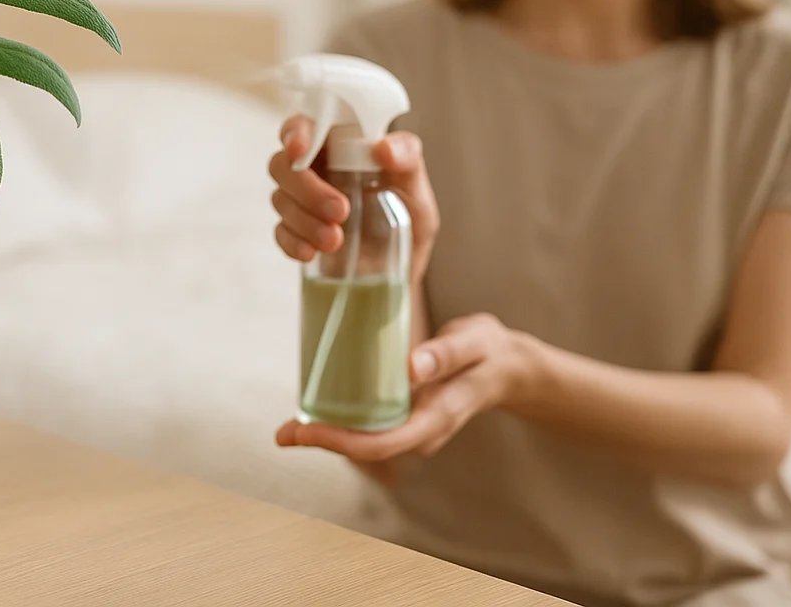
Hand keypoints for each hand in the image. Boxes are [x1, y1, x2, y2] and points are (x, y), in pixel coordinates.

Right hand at [267, 115, 439, 264]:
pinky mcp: (297, 233)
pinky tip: (312, 252)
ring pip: (280, 199)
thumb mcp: (416, 185)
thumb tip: (383, 148)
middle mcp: (315, 168)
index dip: (295, 132)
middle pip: (283, 164)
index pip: (306, 125)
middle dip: (306, 188)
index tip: (299, 149)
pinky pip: (280, 233)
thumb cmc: (409, 215)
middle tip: (340, 210)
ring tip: (336, 241)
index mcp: (338, 145)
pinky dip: (292, 243)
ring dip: (304, 220)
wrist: (404, 264)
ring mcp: (302, 201)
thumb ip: (407, 158)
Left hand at [276, 314, 533, 483]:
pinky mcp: (407, 418)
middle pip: (366, 448)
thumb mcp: (474, 342)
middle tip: (283, 432)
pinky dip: (343, 421)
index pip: (381, 443)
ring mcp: (415, 428)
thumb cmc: (488, 351)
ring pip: (366, 441)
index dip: (339, 441)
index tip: (304, 428)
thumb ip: (446, 354)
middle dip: (324, 441)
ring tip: (291, 425)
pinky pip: (371, 427)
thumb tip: (412, 367)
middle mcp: (422, 432)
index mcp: (436, 418)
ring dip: (329, 435)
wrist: (507, 367)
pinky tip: (319, 409)